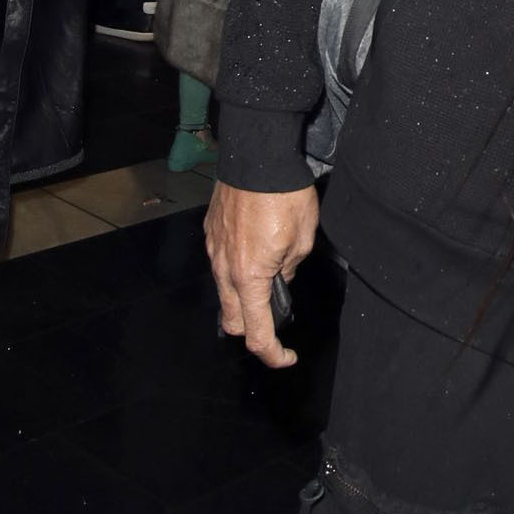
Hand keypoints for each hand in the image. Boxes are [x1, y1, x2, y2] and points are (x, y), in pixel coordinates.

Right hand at [204, 182, 318, 368]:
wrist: (257, 156)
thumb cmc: (284, 195)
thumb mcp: (303, 238)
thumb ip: (290, 268)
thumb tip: (282, 278)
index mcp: (250, 277)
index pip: (257, 333)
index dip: (273, 353)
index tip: (286, 357)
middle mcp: (224, 268)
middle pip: (232, 320)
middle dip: (254, 330)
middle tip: (277, 320)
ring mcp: (213, 250)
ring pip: (224, 293)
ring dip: (244, 299)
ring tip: (271, 281)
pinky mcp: (211, 233)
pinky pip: (220, 265)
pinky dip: (237, 272)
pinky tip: (256, 255)